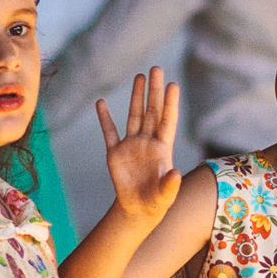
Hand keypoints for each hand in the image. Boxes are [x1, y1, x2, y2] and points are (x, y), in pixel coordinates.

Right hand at [96, 66, 180, 222]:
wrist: (139, 209)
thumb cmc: (157, 201)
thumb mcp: (166, 195)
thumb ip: (170, 185)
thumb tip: (175, 173)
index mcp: (162, 149)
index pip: (167, 121)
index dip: (170, 103)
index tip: (173, 84)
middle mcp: (148, 142)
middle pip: (151, 111)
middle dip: (154, 90)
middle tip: (156, 68)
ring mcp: (131, 146)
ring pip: (134, 116)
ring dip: (136, 96)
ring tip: (140, 76)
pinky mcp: (115, 153)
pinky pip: (109, 132)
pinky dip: (104, 118)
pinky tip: (101, 102)